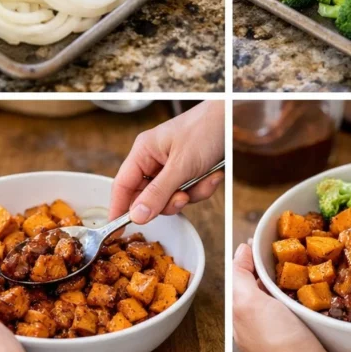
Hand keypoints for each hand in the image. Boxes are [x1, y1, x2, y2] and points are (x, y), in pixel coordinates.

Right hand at [109, 100, 224, 223]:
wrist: (232, 118)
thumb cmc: (204, 130)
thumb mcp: (181, 166)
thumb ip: (158, 192)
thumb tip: (136, 216)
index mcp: (143, 152)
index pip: (122, 186)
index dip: (119, 210)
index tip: (118, 233)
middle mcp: (154, 160)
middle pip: (147, 197)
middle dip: (169, 201)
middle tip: (183, 196)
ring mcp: (171, 167)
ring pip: (171, 198)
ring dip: (191, 194)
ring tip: (204, 178)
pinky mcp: (187, 172)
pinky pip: (188, 192)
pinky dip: (202, 188)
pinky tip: (213, 175)